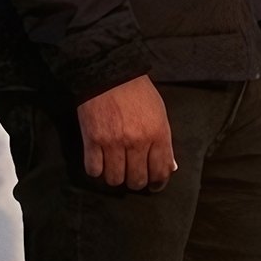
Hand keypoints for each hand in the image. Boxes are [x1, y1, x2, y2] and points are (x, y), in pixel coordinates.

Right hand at [77, 75, 175, 190]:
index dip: (157, 183)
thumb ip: (164, 142)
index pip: (160, 172)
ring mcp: (114, 143)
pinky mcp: (92, 141)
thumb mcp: (160, 114)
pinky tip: (100, 162)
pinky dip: (97, 170)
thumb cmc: (138, 93)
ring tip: (116, 169)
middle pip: (137, 180)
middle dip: (136, 182)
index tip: (154, 185)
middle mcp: (137, 142)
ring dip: (115, 178)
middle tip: (133, 175)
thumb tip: (168, 167)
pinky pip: (94, 170)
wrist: (110, 74)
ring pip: (115, 179)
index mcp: (158, 135)